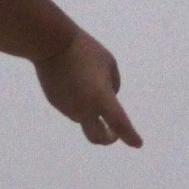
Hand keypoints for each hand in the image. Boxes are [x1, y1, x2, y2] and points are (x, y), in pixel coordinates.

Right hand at [36, 31, 141, 147]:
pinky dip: (78, 101)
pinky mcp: (55, 102)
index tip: (137, 143)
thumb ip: (113, 84)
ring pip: (84, 118)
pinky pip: (71, 107)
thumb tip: (108, 97)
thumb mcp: (109, 63)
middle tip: (114, 133)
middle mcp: (83, 109)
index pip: (119, 124)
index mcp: (101, 98)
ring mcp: (67, 108)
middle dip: (107, 138)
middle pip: (96, 137)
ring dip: (91, 112)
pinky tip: (74, 82)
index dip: (130, 136)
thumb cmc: (85, 50)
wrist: (51, 44)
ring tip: (89, 85)